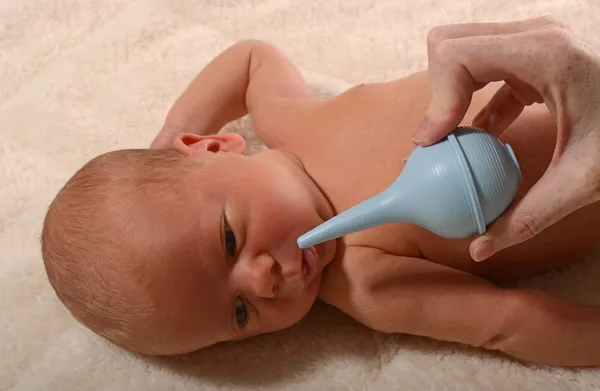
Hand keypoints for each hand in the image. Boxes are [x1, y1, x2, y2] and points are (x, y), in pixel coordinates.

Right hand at [413, 16, 599, 260]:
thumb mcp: (583, 182)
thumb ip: (528, 218)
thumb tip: (479, 249)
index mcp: (546, 55)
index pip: (456, 55)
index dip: (435, 100)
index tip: (434, 142)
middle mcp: (535, 36)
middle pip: (448, 45)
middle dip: (435, 93)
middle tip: (441, 139)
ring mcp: (534, 40)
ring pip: (459, 50)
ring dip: (448, 94)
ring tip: (452, 138)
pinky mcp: (533, 54)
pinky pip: (483, 68)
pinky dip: (469, 99)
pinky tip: (481, 134)